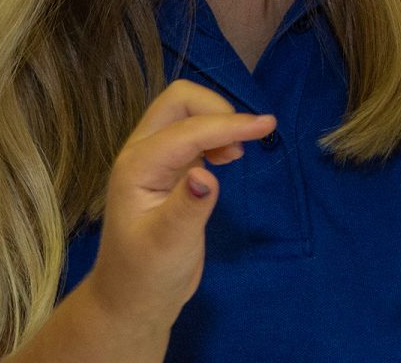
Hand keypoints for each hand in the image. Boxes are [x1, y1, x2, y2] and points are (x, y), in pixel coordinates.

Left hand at [85, 79, 275, 332]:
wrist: (132, 299)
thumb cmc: (147, 275)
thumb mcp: (169, 247)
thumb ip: (188, 208)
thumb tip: (207, 174)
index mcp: (137, 167)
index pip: (187, 131)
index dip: (228, 124)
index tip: (267, 125)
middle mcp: (142, 154)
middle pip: (178, 102)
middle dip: (216, 109)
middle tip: (246, 140)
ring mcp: (154, 159)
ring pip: (185, 113)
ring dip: (216, 120)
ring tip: (236, 155)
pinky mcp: (168, 170)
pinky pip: (192, 133)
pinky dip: (215, 134)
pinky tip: (227, 158)